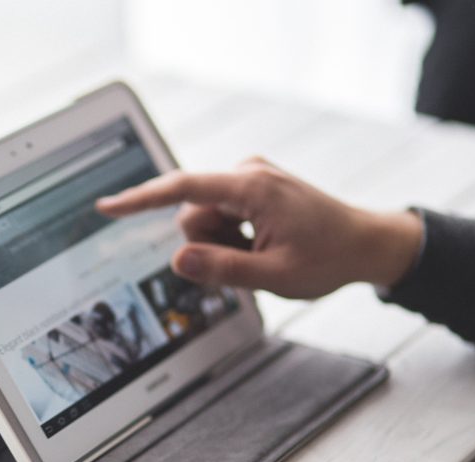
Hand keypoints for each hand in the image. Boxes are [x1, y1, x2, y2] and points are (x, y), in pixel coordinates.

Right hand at [95, 157, 423, 298]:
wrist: (367, 243)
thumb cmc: (329, 258)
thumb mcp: (275, 275)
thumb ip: (223, 268)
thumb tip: (177, 261)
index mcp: (252, 188)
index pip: (181, 190)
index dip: (139, 200)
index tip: (107, 207)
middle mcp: (247, 173)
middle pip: (191, 213)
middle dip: (206, 243)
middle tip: (248, 260)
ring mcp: (250, 178)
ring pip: (204, 218)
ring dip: (220, 243)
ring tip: (260, 253)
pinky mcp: (253, 188)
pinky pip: (220, 215)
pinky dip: (231, 236)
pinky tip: (261, 244)